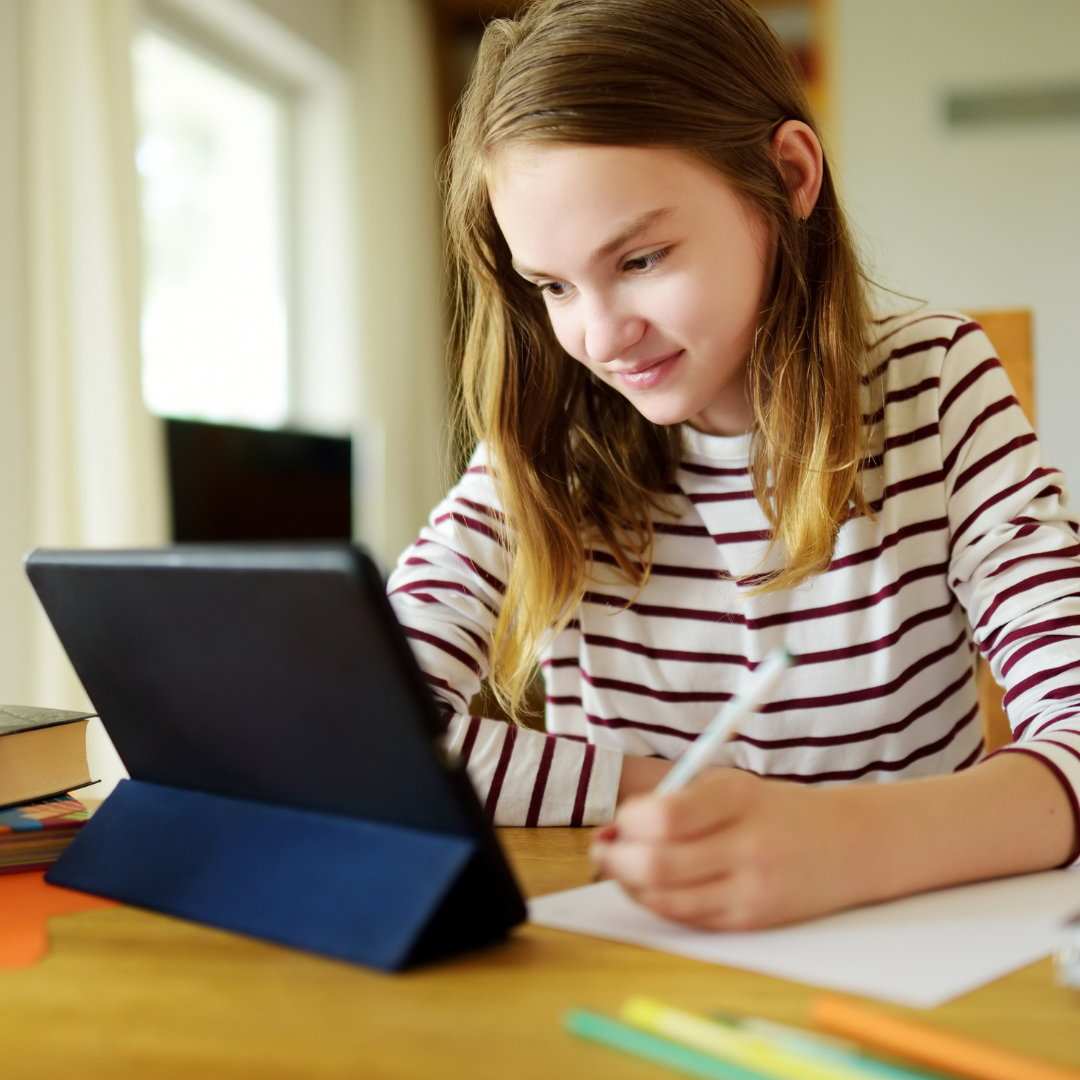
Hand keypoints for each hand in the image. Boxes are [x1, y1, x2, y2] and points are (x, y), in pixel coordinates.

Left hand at [591, 768, 855, 929]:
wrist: (850, 844)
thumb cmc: (775, 809)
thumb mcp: (732, 786)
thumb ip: (677, 803)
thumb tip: (616, 828)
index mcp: (738, 797)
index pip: (664, 817)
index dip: (628, 821)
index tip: (621, 818)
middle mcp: (746, 845)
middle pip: (658, 864)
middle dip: (616, 859)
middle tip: (604, 849)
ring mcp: (751, 889)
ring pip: (666, 899)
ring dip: (630, 884)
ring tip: (623, 868)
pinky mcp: (751, 920)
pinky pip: (687, 918)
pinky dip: (658, 903)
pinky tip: (653, 886)